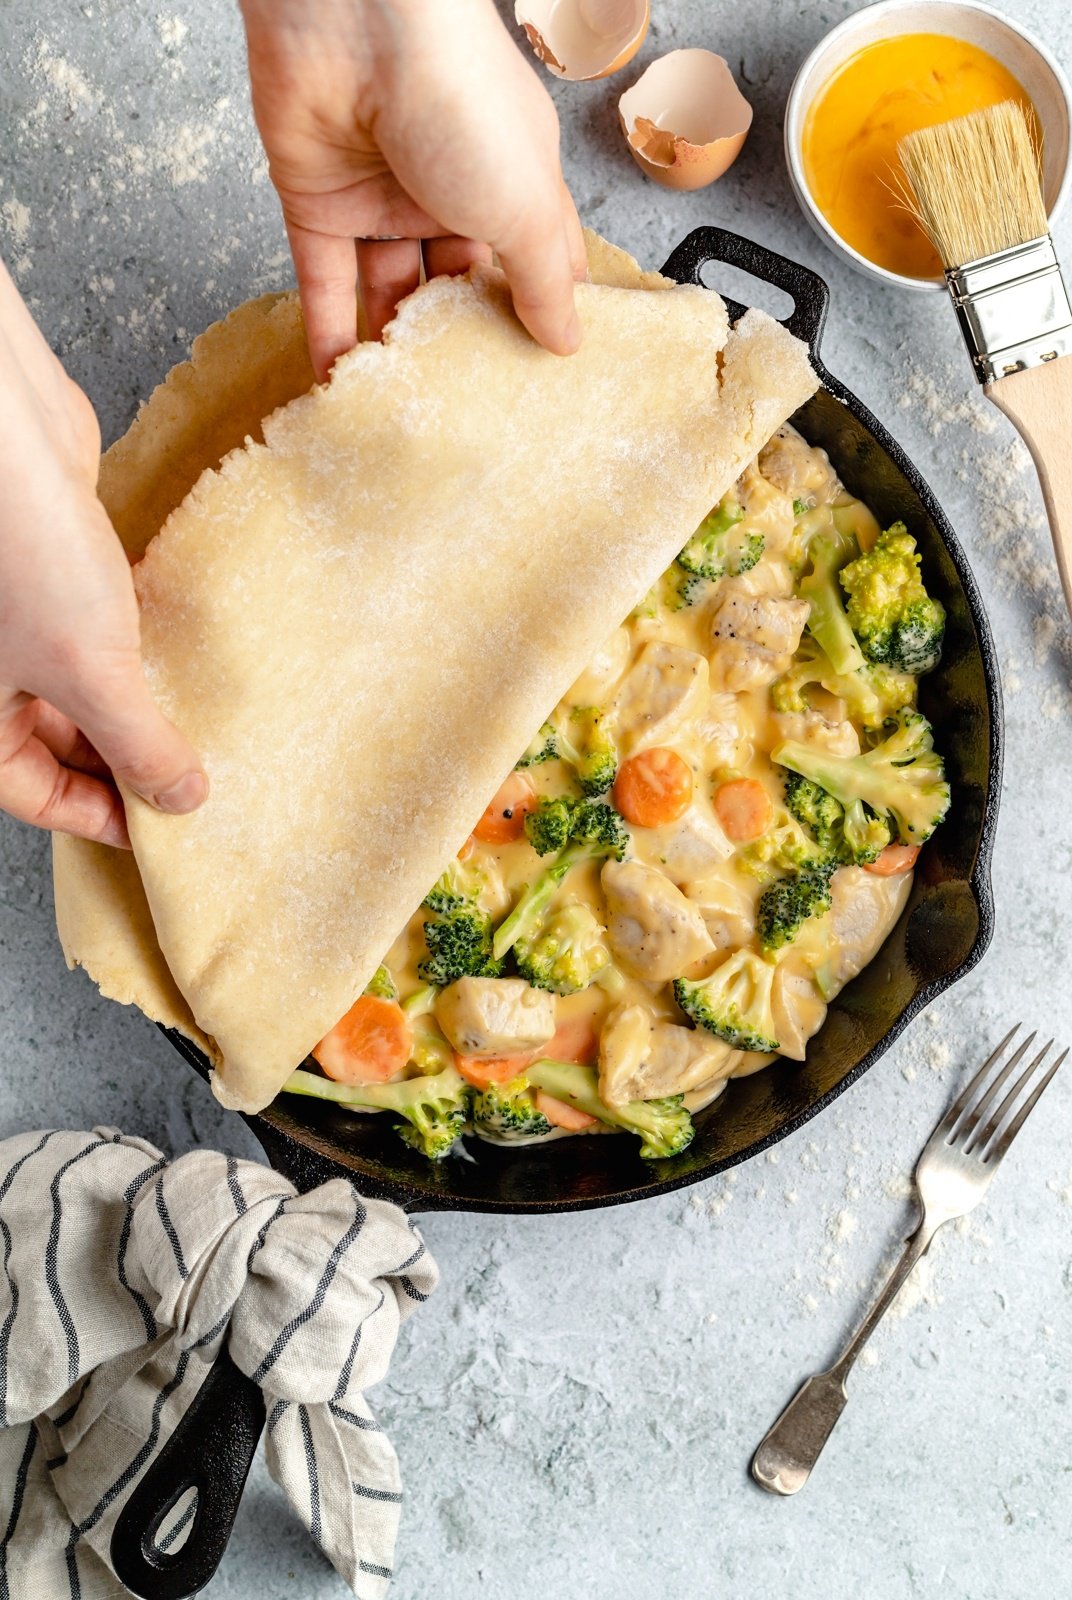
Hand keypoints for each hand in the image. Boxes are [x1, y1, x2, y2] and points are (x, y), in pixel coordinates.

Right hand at [0, 261, 207, 847]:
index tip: (167, 832)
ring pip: (83, 686)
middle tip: (195, 780)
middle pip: (59, 744)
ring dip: (139, 706)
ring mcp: (22, 619)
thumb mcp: (89, 671)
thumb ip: (137, 744)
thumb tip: (180, 801)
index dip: (98, 819)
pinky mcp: (60, 567)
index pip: (33, 794)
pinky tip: (189, 662)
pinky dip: (140, 651)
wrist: (1, 424)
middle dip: (124, 762)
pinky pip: (102, 630)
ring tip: (203, 728)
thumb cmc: (17, 548)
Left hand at [241, 0, 585, 380]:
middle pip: (455, 282)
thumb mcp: (527, 206)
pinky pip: (324, 283)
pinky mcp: (317, 201)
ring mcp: (380, 195)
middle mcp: (446, 187)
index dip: (538, 311)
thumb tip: (567, 339)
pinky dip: (328, 335)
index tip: (540, 373)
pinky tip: (340, 389)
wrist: (358, 25)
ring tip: (405, 413)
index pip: (530, 257)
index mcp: (510, 177)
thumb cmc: (461, 99)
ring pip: (389, 290)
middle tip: (468, 410)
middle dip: (460, 340)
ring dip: (394, 348)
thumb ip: (543, 280)